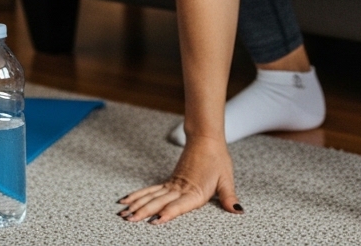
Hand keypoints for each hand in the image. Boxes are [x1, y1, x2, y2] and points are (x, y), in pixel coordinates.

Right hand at [118, 136, 242, 224]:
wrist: (207, 139)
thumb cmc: (217, 159)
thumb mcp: (226, 179)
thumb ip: (229, 197)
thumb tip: (237, 210)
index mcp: (195, 191)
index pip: (179, 205)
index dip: (168, 213)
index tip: (156, 220)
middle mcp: (181, 188)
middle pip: (159, 201)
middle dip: (143, 211)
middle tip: (129, 219)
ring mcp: (173, 184)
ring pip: (151, 195)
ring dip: (137, 204)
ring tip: (123, 213)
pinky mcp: (169, 181)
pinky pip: (151, 189)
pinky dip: (139, 195)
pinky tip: (128, 200)